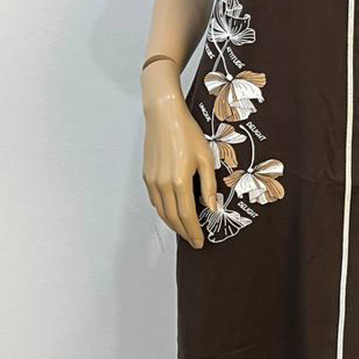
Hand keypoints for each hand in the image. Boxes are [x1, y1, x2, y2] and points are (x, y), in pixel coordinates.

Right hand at [142, 89, 219, 248]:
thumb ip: (209, 186)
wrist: (163, 115)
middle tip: (193, 240)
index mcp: (180, 182)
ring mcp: (152, 181)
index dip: (194, 232)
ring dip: (173, 224)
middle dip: (184, 232)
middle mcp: (163, 185)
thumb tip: (212, 207)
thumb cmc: (187, 132)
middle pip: (172, 218)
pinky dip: (163, 211)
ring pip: (161, 212)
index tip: (199, 242)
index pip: (187, 216)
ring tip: (184, 229)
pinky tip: (172, 211)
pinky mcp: (146, 175)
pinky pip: (155, 200)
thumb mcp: (206, 158)